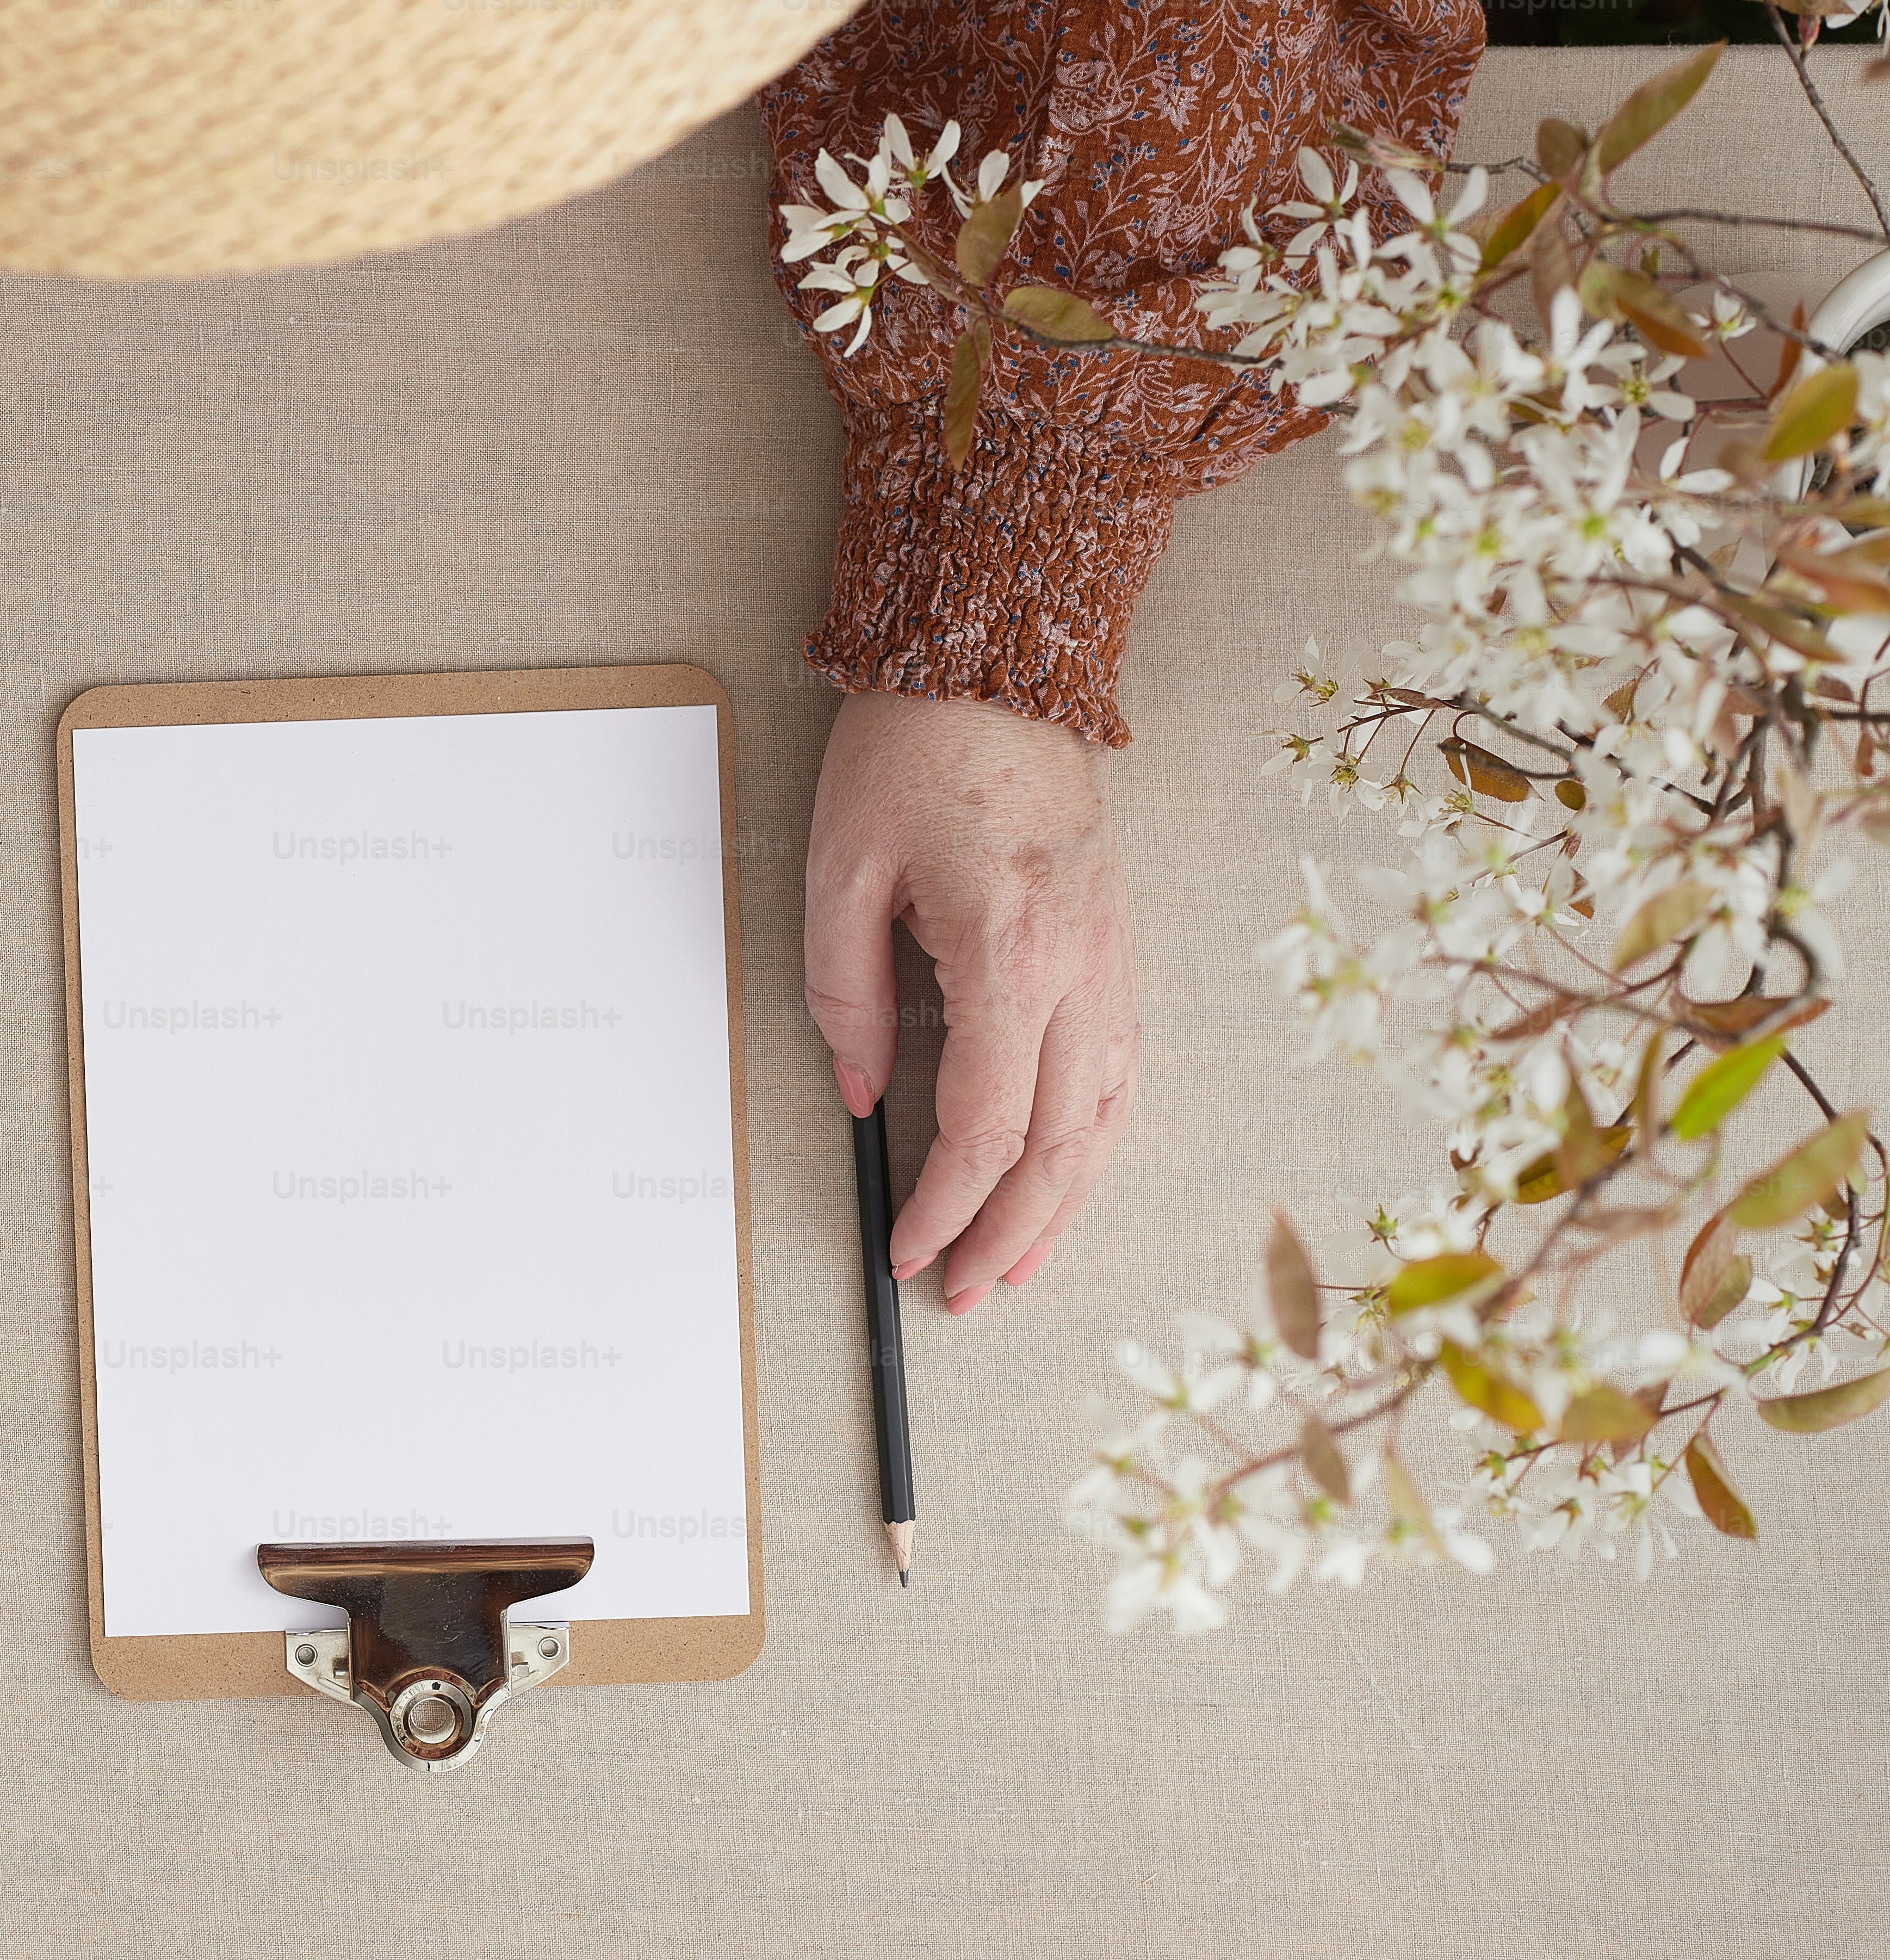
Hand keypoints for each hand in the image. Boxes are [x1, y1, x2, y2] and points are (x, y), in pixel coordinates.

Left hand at [803, 691, 1137, 1314]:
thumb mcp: (838, 870)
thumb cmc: (910, 753)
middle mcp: (1081, 965)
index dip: (945, 1202)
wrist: (996, 665)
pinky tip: (1068, 1181)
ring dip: (1063, 1205)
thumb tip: (856, 1093)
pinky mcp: (1118, 947)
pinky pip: (1121, 1070)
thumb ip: (845, 993)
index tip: (905, 1246)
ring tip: (1018, 1267)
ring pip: (1106, 1118)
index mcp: (1009, 948)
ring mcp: (1113, 958)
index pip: (986, 1121)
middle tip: (960, 1294)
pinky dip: (1096, 1142)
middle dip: (1009, 1233)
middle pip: (1060, 1143)